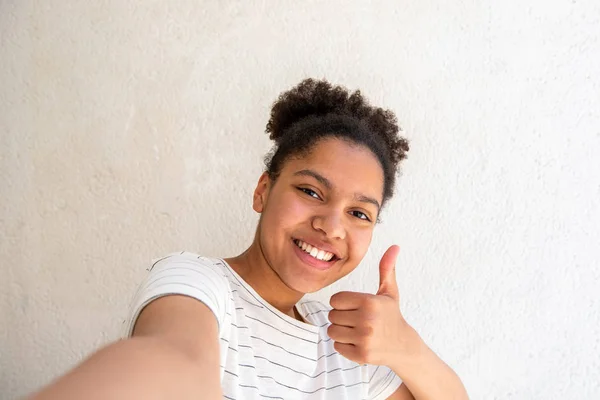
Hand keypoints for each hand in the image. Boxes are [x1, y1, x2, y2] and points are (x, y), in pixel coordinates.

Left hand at [327, 245, 420, 365]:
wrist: (403, 346)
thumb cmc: (391, 316)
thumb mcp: (389, 292)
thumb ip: (386, 269)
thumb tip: (394, 246)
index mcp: (369, 302)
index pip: (335, 300)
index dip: (342, 303)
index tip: (354, 307)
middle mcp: (366, 320)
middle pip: (331, 316)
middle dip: (341, 317)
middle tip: (356, 320)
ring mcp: (364, 339)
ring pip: (332, 331)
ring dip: (340, 331)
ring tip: (356, 330)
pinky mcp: (361, 355)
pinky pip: (337, 346)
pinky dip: (344, 345)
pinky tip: (358, 342)